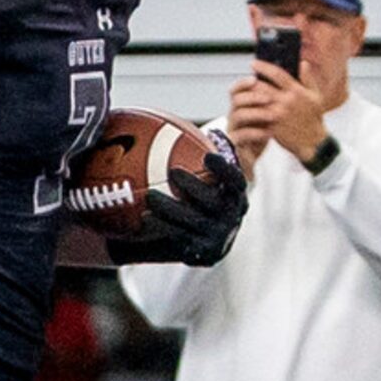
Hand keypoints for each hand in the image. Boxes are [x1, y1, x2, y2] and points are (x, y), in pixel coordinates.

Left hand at [131, 151, 247, 268]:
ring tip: (152, 197)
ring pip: (196, 222)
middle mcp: (232, 217)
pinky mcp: (203, 254)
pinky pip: (182, 239)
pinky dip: (164, 228)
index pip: (235, 181)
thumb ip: (191, 156)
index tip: (207, 155)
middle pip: (215, 201)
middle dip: (195, 186)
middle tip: (174, 172)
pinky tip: (145, 218)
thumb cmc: (187, 199)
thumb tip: (174, 126)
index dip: (224, 169)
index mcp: (235, 196)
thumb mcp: (195, 177)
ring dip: (174, 209)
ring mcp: (218, 238)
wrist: (183, 240)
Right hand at [225, 76, 273, 175]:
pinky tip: (269, 132)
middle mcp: (234, 115)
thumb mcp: (268, 114)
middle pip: (236, 100)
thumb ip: (273, 98)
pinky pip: (241, 135)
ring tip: (272, 116)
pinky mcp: (235, 144)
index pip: (236, 90)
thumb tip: (285, 81)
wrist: (255, 157)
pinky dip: (256, 132)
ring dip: (256, 113)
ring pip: (238, 116)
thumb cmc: (263, 132)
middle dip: (253, 97)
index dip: (243, 83)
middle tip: (269, 98)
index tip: (255, 79)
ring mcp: (233, 129)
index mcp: (241, 106)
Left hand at [232, 61, 329, 166]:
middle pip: (262, 86)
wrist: (313, 142)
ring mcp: (278, 114)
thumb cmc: (314, 118)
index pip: (277, 74)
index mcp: (296, 91)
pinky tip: (247, 108)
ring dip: (249, 95)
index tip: (254, 63)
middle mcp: (286, 101)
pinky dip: (251, 111)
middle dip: (251, 82)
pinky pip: (258, 116)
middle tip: (245, 79)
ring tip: (244, 92)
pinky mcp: (272, 126)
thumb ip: (308, 79)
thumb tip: (303, 63)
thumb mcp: (316, 96)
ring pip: (257, 101)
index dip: (263, 67)